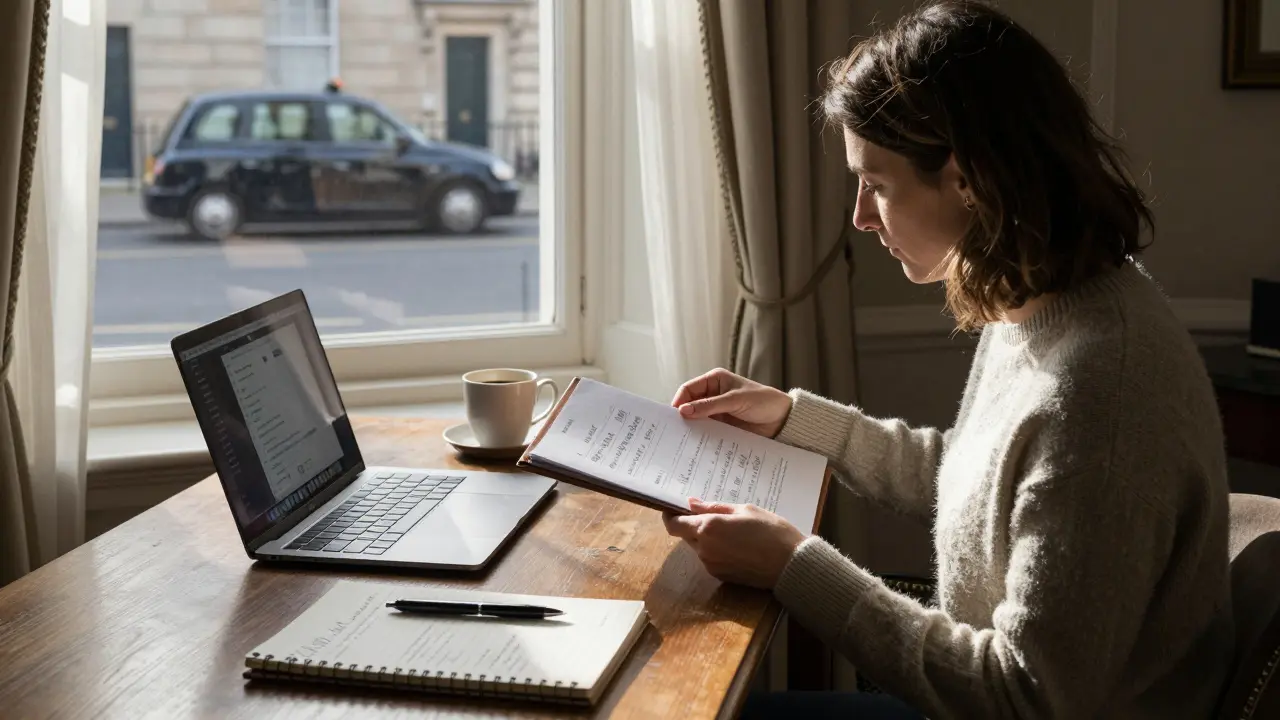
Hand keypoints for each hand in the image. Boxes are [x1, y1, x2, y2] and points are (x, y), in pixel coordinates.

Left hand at [663, 499, 805, 588]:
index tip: (674, 508)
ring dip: (706, 538)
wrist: (790, 565)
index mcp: (707, 528)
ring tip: (732, 530)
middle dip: (692, 525)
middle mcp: (704, 548)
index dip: (670, 516)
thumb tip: (691, 504)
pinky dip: (716, 550)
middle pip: (685, 535)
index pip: (673, 524)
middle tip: (712, 516)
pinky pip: (710, 559)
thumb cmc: (771, 531)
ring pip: (698, 547)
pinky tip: (737, 545)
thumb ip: (714, 508)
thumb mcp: (744, 510)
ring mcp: (711, 564)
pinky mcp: (720, 576)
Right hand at [671, 368, 792, 437]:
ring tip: (684, 439)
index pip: (689, 389)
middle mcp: (713, 395)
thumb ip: (709, 405)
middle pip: (690, 405)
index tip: (673, 416)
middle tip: (674, 430)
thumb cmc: (763, 401)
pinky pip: (707, 431)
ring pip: (697, 419)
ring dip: (692, 428)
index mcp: (715, 381)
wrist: (782, 420)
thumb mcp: (735, 400)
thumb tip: (683, 411)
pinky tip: (697, 444)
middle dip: (683, 416)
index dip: (679, 401)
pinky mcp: (722, 426)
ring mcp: (717, 412)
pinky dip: (702, 436)